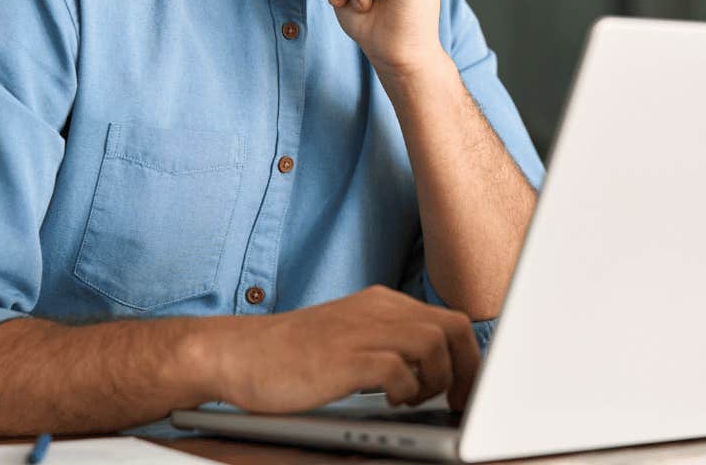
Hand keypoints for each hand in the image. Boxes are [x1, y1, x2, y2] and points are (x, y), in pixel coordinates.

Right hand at [206, 285, 480, 411]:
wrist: (237, 354)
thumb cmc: (291, 356)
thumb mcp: (349, 338)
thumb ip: (387, 344)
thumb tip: (432, 372)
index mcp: (381, 303)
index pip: (448, 319)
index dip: (468, 356)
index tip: (468, 387)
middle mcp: (377, 310)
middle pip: (452, 327)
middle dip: (467, 368)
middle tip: (458, 401)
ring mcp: (360, 331)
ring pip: (433, 343)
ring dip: (437, 379)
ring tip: (418, 400)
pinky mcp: (343, 358)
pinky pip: (397, 369)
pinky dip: (404, 389)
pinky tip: (390, 401)